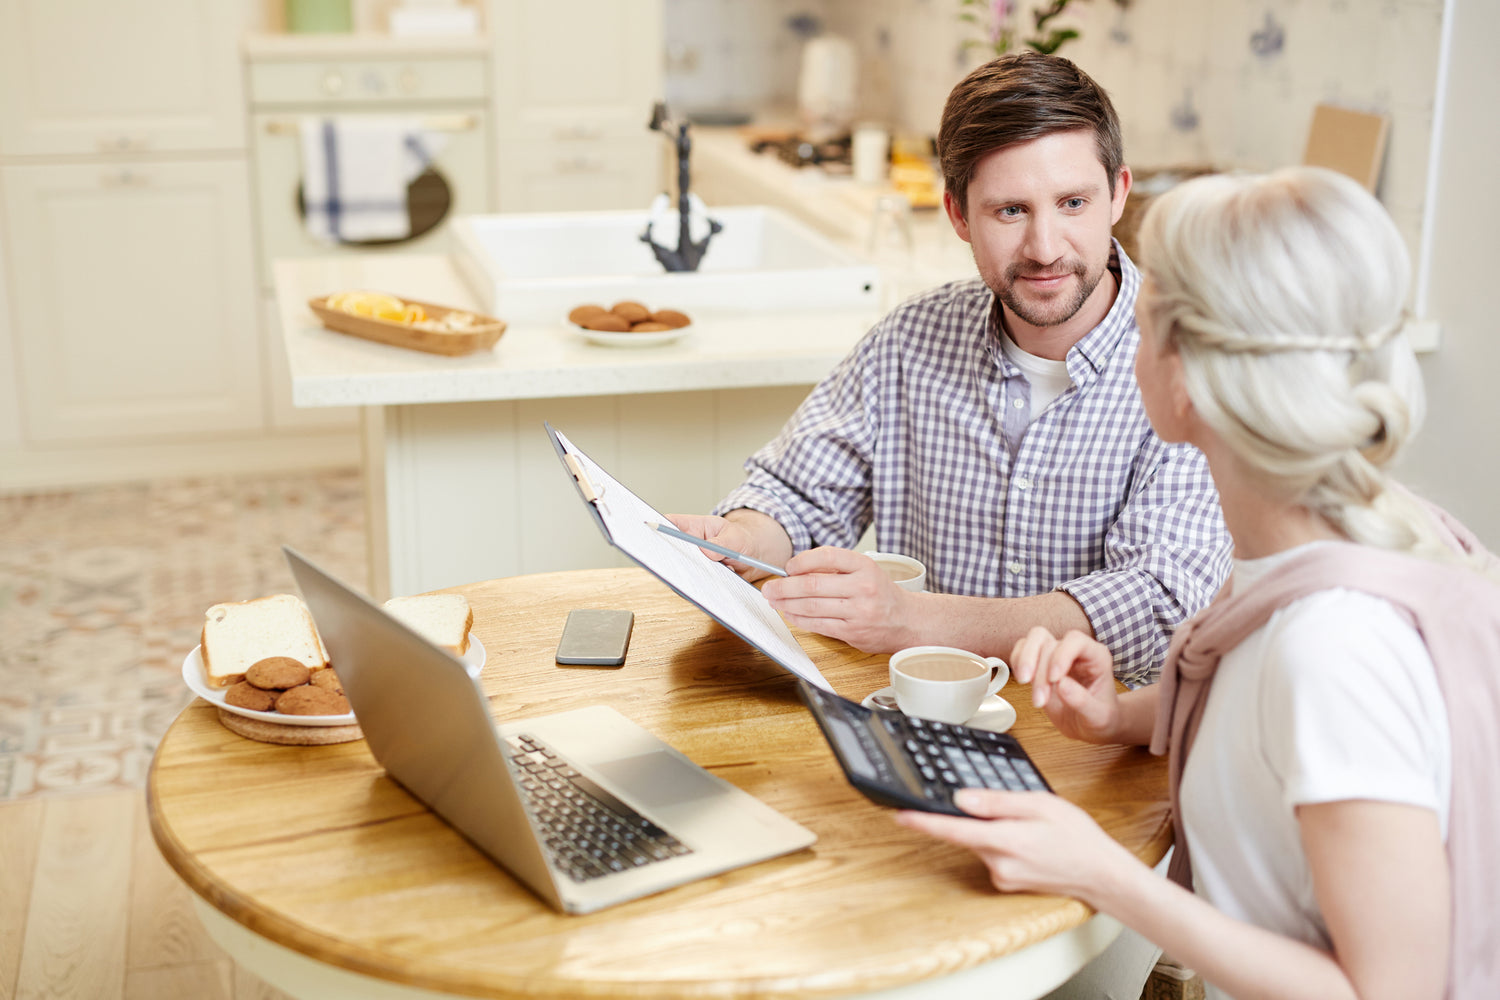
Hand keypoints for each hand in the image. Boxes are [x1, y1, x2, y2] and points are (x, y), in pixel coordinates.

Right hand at [665, 512, 782, 580]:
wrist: (753, 556)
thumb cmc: (741, 539)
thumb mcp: (735, 537)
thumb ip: (722, 543)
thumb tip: (706, 551)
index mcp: (693, 528)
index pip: (670, 523)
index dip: (658, 527)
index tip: (653, 531)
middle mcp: (689, 547)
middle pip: (669, 550)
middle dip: (667, 557)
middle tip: (674, 563)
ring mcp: (693, 564)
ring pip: (680, 571)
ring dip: (687, 575)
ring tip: (699, 577)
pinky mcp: (699, 580)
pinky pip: (694, 587)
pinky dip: (699, 589)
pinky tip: (708, 588)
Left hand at [761, 547, 914, 651]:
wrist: (907, 620)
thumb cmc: (881, 593)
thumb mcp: (865, 570)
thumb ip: (835, 569)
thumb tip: (796, 571)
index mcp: (865, 566)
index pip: (827, 556)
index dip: (802, 561)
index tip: (788, 567)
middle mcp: (863, 587)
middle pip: (813, 585)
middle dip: (784, 587)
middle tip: (769, 587)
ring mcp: (858, 611)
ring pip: (812, 606)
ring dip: (787, 604)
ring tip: (774, 601)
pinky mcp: (853, 631)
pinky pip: (819, 625)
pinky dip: (800, 619)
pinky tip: (790, 614)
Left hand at [895, 789, 1139, 902]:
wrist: (1102, 874)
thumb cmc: (1077, 838)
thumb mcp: (1040, 805)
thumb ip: (997, 802)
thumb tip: (961, 799)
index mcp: (1004, 841)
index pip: (952, 830)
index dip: (921, 821)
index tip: (898, 814)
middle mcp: (998, 864)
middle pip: (967, 833)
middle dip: (978, 816)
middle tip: (1014, 810)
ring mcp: (1001, 876)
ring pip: (981, 842)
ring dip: (994, 829)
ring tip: (1031, 827)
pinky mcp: (1006, 882)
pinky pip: (993, 853)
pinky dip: (1003, 841)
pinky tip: (1029, 840)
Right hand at [1009, 627, 1121, 743]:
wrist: (1089, 725)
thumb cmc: (1100, 717)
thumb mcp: (1097, 716)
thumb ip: (1082, 700)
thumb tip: (1061, 685)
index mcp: (1096, 657)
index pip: (1075, 641)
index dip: (1061, 656)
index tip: (1055, 680)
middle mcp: (1075, 651)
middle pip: (1049, 643)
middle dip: (1040, 671)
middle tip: (1040, 699)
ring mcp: (1056, 655)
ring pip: (1033, 640)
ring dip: (1025, 663)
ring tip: (1026, 686)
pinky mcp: (1040, 664)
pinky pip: (1023, 650)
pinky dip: (1017, 663)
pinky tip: (1024, 681)